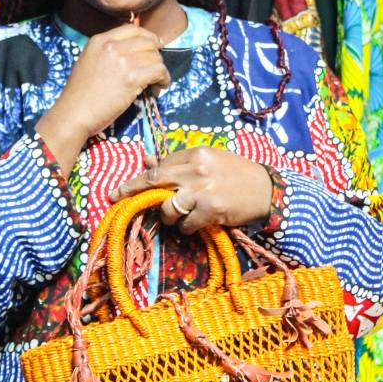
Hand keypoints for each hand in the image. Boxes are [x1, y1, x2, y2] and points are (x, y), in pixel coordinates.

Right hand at [36, 24, 169, 176]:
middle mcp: (112, 46)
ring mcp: (122, 61)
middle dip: (156, 56)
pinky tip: (159, 87)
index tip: (155, 46)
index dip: (148, 37)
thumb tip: (133, 52)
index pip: (132, 29)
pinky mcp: (131, 78)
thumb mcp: (88, 61)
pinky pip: (159, 71)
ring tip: (156, 82)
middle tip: (155, 70)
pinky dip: (163, 79)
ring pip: (156, 57)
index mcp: (99, 40)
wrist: (74, 113)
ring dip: (160, 70)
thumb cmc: (80, 94)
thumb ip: (106, 52)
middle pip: (148, 42)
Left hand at [109, 146, 273, 234]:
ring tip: (179, 216)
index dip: (141, 178)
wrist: (266, 190)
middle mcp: (196, 170)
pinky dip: (186, 227)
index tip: (122, 187)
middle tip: (115, 197)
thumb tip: (147, 160)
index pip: (159, 166)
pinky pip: (185, 224)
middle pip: (154, 181)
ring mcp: (203, 191)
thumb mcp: (208, 161)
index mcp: (195, 153)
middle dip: (131, 190)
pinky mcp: (210, 210)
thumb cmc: (236, 174)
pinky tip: (195, 223)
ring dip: (168, 216)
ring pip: (168, 208)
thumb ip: (178, 162)